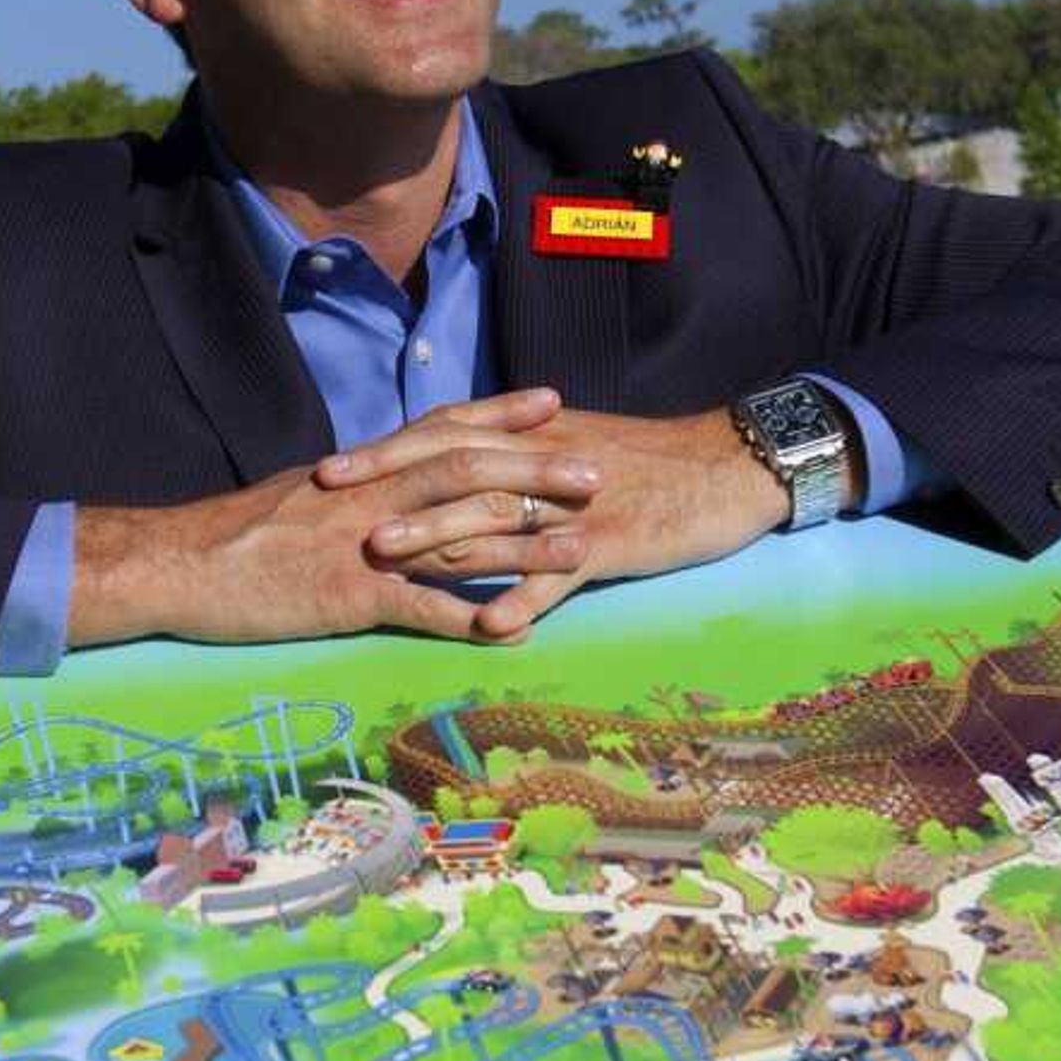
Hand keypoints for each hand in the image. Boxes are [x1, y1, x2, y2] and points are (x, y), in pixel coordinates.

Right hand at [70, 388, 606, 648]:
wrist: (178, 564)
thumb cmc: (238, 535)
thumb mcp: (303, 497)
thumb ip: (356, 489)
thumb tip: (394, 486)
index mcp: (362, 470)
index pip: (442, 428)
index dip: (501, 415)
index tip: (555, 402)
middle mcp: (371, 495)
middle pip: (467, 471)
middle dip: (536, 471)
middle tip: (598, 472)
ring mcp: (361, 545)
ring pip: (457, 535)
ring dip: (524, 543)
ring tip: (581, 550)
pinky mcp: (346, 597)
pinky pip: (419, 609)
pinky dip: (469, 619)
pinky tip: (514, 631)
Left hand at [317, 402, 799, 640]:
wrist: (729, 465)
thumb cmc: (653, 460)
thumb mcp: (580, 444)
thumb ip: (522, 455)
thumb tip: (463, 472)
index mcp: (534, 436)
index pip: (447, 436)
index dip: (387, 451)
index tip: (331, 469)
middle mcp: (546, 463)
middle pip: (454, 470)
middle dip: (389, 487)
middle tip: (330, 507)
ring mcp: (576, 506)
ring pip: (496, 518)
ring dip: (436, 536)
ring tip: (383, 557)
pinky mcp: (611, 544)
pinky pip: (561, 574)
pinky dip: (525, 597)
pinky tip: (489, 624)